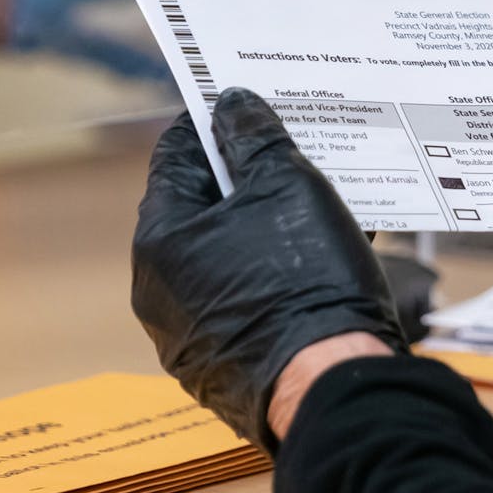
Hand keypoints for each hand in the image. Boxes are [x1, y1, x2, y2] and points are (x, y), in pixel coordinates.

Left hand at [131, 89, 407, 450]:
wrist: (333, 386)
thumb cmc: (307, 282)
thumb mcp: (289, 187)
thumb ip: (256, 139)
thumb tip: (233, 106)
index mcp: (160, 240)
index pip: (176, 157)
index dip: (215, 125)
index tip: (247, 108)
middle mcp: (159, 291)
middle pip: (201, 211)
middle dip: (248, 180)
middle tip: (294, 157)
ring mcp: (188, 337)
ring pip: (226, 259)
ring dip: (266, 230)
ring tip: (318, 210)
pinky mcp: (222, 368)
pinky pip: (243, 302)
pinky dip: (273, 276)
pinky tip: (317, 263)